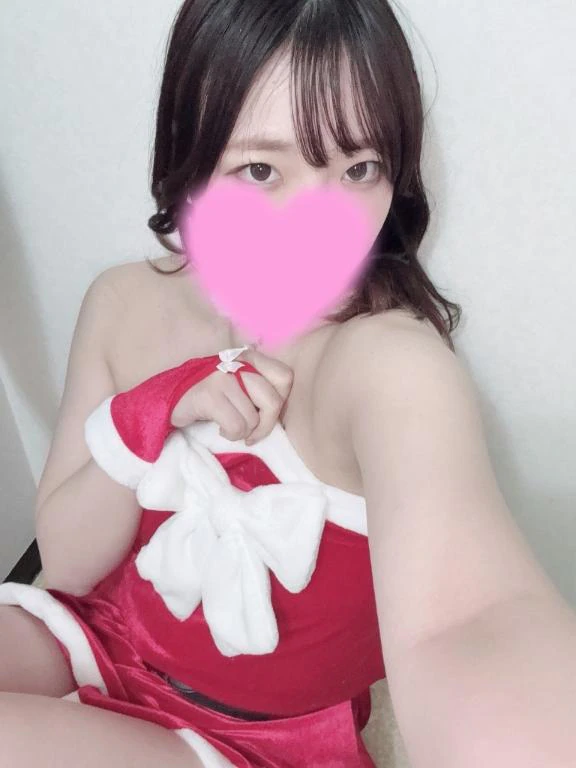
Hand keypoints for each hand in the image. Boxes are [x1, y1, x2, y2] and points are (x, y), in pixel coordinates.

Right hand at [170, 346, 293, 443]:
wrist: (168, 398)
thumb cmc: (210, 396)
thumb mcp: (239, 384)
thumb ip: (260, 388)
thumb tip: (281, 412)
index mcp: (249, 357)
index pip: (285, 377)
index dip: (281, 400)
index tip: (264, 412)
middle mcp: (237, 363)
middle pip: (273, 402)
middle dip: (265, 426)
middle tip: (251, 433)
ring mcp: (222, 378)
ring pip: (253, 419)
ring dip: (243, 432)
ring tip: (229, 426)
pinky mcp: (209, 396)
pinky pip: (236, 426)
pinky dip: (230, 435)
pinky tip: (220, 428)